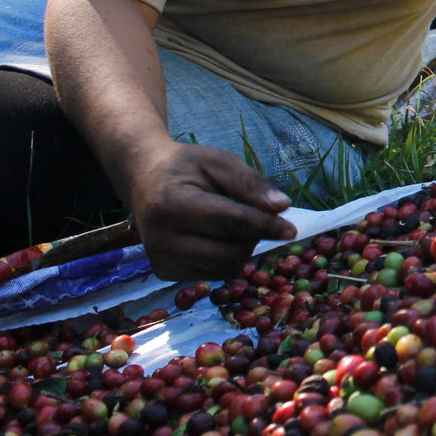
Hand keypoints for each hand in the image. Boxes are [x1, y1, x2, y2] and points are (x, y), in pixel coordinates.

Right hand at [124, 141, 296, 281]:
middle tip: (252, 214)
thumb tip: (282, 207)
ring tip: (232, 223)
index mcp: (172, 205)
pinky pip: (212, 274)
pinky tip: (216, 236)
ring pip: (224, 268)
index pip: (231, 223)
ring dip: (241, 248)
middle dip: (253, 236)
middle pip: (230, 251)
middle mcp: (161, 238)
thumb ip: (251, 184)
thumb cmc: (185, 167)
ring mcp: (160, 260)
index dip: (265, 226)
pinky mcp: (164, 272)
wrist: (143, 179)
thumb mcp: (219, 162)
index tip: (292, 230)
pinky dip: (225, 258)